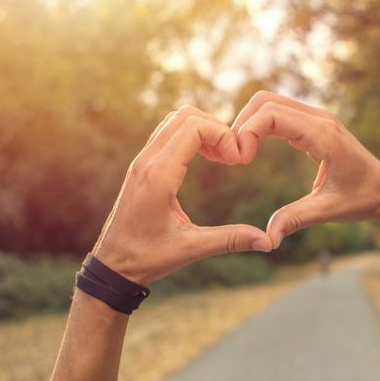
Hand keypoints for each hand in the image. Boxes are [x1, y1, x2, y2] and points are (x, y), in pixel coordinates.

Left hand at [91, 106, 273, 284]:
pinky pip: (168, 134)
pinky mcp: (142, 167)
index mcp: (158, 175)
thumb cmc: (146, 258)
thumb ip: (229, 240)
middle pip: (186, 115)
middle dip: (217, 128)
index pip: (194, 127)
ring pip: (175, 121)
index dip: (223, 135)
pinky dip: (191, 137)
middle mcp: (147, 161)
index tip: (238, 160)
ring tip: (223, 158)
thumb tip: (267, 242)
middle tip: (233, 157)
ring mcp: (142, 161)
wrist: (112, 265)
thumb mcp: (190, 249)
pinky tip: (207, 160)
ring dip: (204, 130)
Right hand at [232, 91, 379, 248]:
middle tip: (233, 156)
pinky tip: (251, 150)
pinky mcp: (313, 124)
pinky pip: (279, 113)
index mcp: (324, 135)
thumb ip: (296, 219)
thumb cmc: (361, 200)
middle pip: (266, 100)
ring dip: (249, 122)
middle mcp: (320, 119)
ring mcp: (317, 118)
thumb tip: (267, 239)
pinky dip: (260, 125)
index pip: (272, 114)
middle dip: (242, 123)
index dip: (247, 131)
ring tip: (239, 154)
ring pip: (270, 103)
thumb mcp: (328, 211)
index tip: (240, 160)